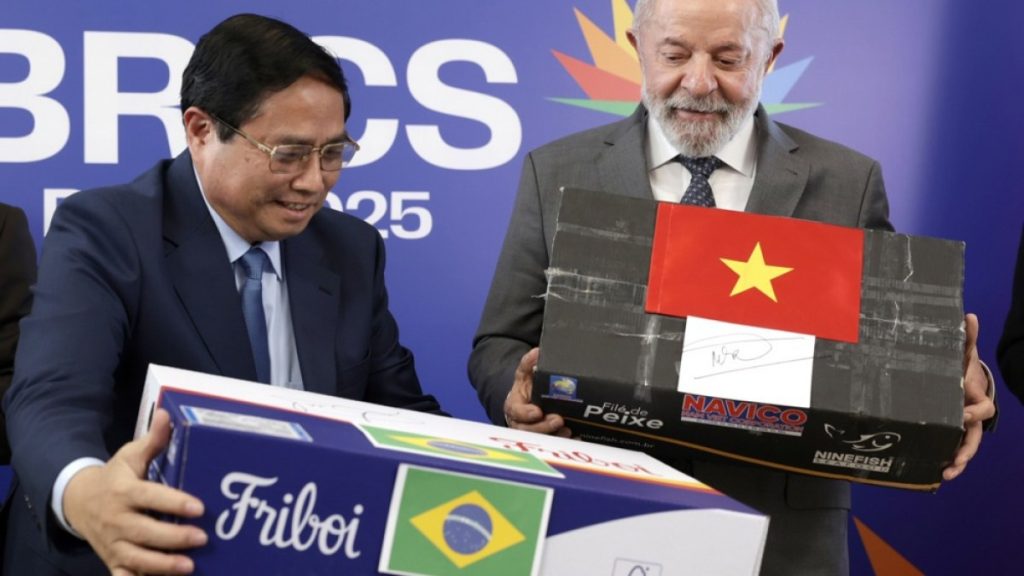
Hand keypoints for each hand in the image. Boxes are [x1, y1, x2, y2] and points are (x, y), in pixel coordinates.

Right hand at [63, 409, 206, 574]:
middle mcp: (116, 519)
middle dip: (174, 537)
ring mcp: (112, 543)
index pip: (150, 497)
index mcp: (123, 491)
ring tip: (189, 566)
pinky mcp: (111, 559)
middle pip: (145, 532)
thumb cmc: (114, 477)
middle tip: (203, 538)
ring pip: (136, 558)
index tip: (199, 507)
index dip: (173, 503)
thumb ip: (153, 440)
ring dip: (162, 565)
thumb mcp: (129, 456)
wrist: (77, 500)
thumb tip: (168, 414)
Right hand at [504, 348, 570, 436]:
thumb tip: (537, 351)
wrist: (526, 403)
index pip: (516, 412)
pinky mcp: (546, 439)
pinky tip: (575, 436)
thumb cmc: (525, 389)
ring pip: (541, 439)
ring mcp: (533, 433)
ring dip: (554, 436)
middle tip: (557, 420)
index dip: (526, 414)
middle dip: (544, 427)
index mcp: (514, 406)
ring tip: (568, 430)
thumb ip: (528, 363)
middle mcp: (521, 423)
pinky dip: (564, 441)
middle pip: (529, 430)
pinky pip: (554, 443)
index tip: (537, 411)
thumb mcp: (524, 374)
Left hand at [943, 313, 995, 480]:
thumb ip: (967, 338)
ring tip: (945, 474)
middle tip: (955, 461)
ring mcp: (963, 426)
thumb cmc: (962, 367)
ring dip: (957, 461)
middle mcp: (972, 415)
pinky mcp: (951, 431)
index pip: (983, 408)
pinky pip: (951, 447)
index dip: (974, 413)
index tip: (961, 415)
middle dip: (966, 450)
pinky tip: (933, 472)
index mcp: (975, 397)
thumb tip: (970, 316)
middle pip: (975, 436)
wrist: (963, 378)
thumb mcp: (964, 353)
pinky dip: (946, 459)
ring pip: (965, 447)